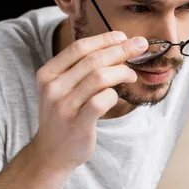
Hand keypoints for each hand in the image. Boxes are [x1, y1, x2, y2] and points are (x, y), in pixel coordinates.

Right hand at [31, 31, 147, 170]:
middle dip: (121, 50)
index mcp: (48, 74)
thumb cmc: (65, 115)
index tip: (123, 36)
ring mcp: (64, 106)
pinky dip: (115, 94)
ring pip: (100, 77)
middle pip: (93, 59)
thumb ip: (82, 68)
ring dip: (122, 72)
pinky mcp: (78, 123)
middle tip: (140, 46)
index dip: (105, 39)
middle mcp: (53, 88)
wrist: (52, 152)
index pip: (79, 47)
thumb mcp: (63, 88)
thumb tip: (118, 46)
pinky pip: (103, 100)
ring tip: (131, 74)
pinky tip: (118, 95)